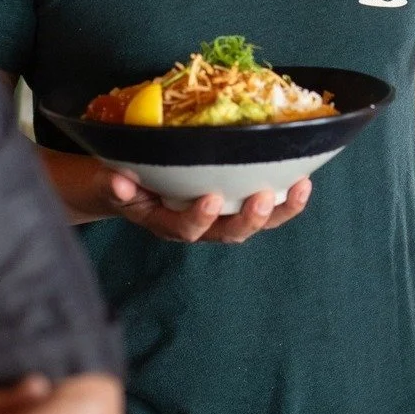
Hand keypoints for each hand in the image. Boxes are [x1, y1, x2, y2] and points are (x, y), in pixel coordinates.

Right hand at [98, 163, 311, 243]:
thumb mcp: (110, 184)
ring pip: (255, 224)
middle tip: (261, 196)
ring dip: (279, 210)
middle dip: (248, 219)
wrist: (130, 186)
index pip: (184, 229)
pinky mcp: (237, 204)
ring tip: (300, 188)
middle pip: (229, 233)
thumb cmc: (124, 183)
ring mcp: (222, 218)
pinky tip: (304, 180)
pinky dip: (286, 198)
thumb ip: (113, 185)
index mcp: (167, 223)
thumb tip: (118, 183)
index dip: (198, 218)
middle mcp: (199, 227)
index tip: (210, 199)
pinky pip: (266, 208)